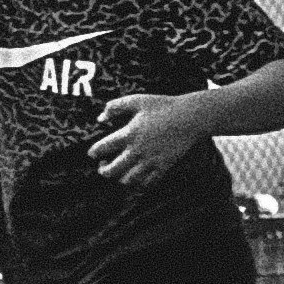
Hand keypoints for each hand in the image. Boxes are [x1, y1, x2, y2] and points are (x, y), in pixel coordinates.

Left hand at [87, 89, 210, 188]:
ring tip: (119, 171)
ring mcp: (151, 160)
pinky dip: (138, 183)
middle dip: (103, 170)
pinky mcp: (164, 166)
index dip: (93, 152)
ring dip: (119, 178)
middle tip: (102, 165)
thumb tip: (100, 118)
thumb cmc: (163, 106)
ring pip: (128, 180)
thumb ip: (115, 107)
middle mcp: (138, 150)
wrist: (190, 117)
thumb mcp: (137, 100)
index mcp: (129, 134)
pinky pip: (147, 183)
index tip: (92, 153)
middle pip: (112, 170)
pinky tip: (136, 176)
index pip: (102, 148)